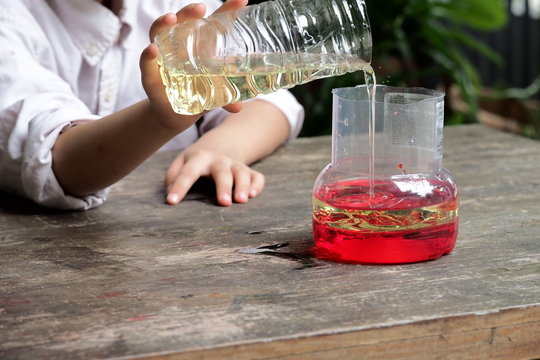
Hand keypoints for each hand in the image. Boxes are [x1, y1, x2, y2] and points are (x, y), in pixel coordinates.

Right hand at [140, 0, 246, 129]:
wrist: (176, 115)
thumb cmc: (198, 95)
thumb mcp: (215, 93)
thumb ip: (226, 97)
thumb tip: (238, 108)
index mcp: (199, 46)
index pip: (212, 24)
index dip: (226, 11)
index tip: (241, 1)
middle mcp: (178, 47)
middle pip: (181, 22)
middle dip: (189, 12)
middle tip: (201, 8)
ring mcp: (162, 59)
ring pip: (159, 34)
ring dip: (163, 24)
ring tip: (171, 18)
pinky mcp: (150, 76)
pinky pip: (146, 64)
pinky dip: (147, 56)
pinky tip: (152, 50)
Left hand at [165, 149, 264, 205]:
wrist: (222, 143)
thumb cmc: (197, 160)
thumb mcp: (182, 161)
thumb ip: (173, 176)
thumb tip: (169, 194)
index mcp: (199, 159)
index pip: (188, 172)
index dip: (179, 186)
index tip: (171, 202)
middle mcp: (219, 161)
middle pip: (222, 172)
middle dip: (223, 187)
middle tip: (223, 203)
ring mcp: (235, 165)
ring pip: (242, 173)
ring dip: (243, 186)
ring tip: (241, 200)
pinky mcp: (249, 171)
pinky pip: (257, 177)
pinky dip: (257, 185)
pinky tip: (253, 195)